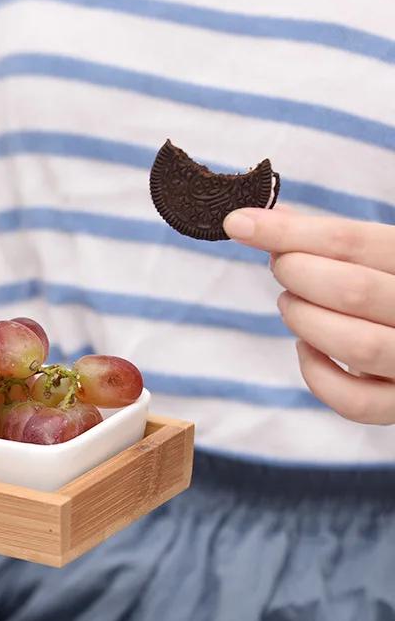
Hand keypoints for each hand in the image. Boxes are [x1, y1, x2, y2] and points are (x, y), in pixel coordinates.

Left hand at [224, 208, 394, 424]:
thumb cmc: (386, 291)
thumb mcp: (372, 258)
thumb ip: (324, 241)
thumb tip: (255, 220)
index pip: (354, 241)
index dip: (289, 232)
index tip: (240, 224)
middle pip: (353, 290)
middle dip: (298, 275)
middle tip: (282, 268)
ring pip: (356, 344)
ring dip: (304, 320)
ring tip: (290, 303)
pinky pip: (354, 400)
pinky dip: (316, 373)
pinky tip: (306, 347)